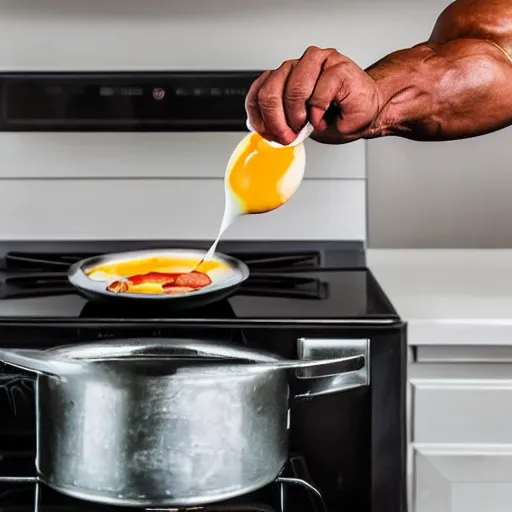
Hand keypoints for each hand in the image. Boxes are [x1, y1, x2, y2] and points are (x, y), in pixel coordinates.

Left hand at [245, 46, 381, 144]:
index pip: (258, 93)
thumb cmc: (336, 117)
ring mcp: (316, 62)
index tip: (269, 135)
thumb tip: (264, 132)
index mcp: (283, 78)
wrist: (368, 113)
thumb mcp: (300, 126)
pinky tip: (323, 118)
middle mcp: (297, 66)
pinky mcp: (336, 66)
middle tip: (288, 136)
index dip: (259, 118)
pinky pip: (318, 94)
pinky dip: (319, 113)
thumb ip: (280, 123)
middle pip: (270, 92)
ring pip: (293, 90)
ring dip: (298, 115)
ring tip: (308, 125)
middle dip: (277, 121)